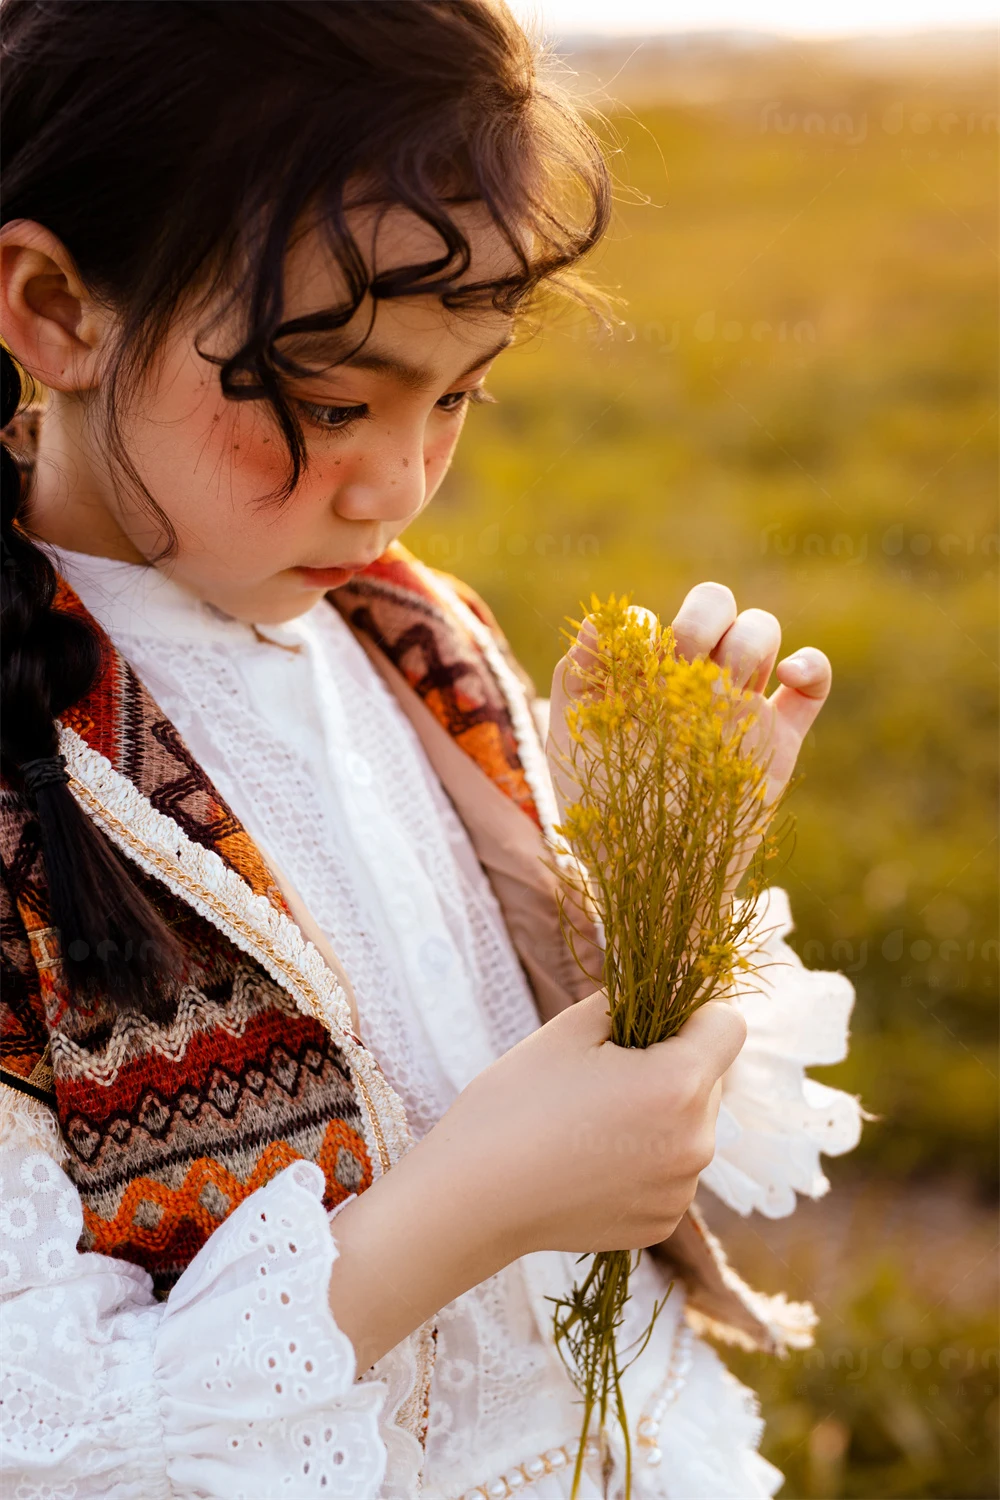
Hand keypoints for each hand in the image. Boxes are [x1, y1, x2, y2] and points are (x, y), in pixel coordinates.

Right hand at [427, 989, 746, 1256]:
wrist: (471, 1196)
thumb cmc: (516, 1101)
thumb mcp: (570, 1030)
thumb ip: (630, 1001)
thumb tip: (663, 991)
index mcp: (678, 1084)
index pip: (729, 1025)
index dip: (696, 1012)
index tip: (655, 1019)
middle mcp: (696, 1142)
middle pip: (710, 1079)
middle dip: (673, 1063)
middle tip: (607, 1070)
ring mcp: (680, 1190)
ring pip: (690, 1126)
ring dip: (661, 1113)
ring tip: (593, 1119)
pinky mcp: (661, 1223)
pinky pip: (670, 1171)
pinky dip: (645, 1158)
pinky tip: (592, 1159)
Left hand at [547, 580, 830, 894]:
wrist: (651, 881)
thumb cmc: (602, 814)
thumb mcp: (570, 745)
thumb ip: (575, 677)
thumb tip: (603, 620)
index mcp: (641, 677)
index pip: (651, 618)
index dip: (644, 628)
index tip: (635, 667)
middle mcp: (689, 682)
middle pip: (715, 605)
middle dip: (701, 619)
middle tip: (682, 665)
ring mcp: (736, 706)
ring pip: (760, 630)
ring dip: (747, 641)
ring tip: (723, 688)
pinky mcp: (777, 739)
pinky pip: (813, 683)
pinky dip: (810, 664)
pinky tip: (784, 680)